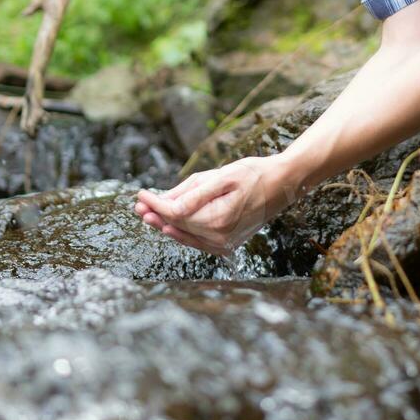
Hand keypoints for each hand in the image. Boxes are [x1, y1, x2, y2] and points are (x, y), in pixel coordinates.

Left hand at [134, 154, 300, 256]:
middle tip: (137, 206)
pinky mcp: (227, 245)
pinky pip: (198, 241)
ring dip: (165, 225)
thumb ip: (194, 192)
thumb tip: (167, 206)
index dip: (155, 205)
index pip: (175, 215)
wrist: (282, 184)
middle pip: (178, 227)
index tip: (140, 194)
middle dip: (156, 215)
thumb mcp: (223, 176)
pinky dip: (183, 232)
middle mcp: (220, 239)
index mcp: (217, 221)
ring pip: (186, 236)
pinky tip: (169, 225)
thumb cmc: (254, 174)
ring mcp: (224, 245)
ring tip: (146, 215)